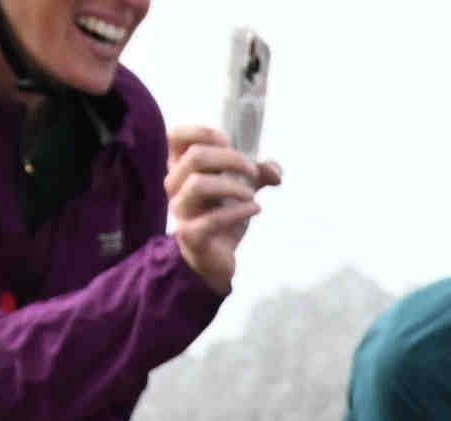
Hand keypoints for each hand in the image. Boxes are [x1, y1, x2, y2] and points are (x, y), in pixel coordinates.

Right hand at [165, 129, 268, 294]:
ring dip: (232, 185)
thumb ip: (258, 173)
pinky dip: (239, 211)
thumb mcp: (240, 187)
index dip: (202, 131)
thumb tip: (275, 170)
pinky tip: (255, 209)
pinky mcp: (191, 235)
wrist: (212, 259)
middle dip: (231, 159)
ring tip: (252, 194)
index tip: (228, 141)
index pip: (177, 136)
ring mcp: (181, 210)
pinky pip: (212, 220)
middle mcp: (175, 185)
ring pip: (198, 185)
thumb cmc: (221, 215)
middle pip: (195, 156)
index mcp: (181, 167)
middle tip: (253, 171)